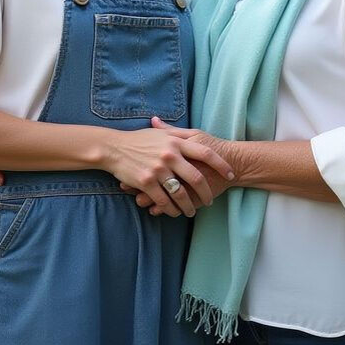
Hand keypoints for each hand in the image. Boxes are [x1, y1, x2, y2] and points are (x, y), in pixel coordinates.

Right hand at [102, 126, 234, 217]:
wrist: (114, 148)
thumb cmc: (139, 139)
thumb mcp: (161, 132)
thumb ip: (179, 133)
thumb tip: (197, 132)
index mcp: (176, 142)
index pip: (206, 153)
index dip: (221, 164)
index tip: (230, 174)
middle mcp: (170, 155)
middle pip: (196, 178)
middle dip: (206, 192)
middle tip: (210, 200)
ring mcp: (158, 170)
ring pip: (181, 194)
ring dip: (189, 206)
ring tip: (191, 211)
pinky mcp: (147, 183)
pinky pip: (164, 201)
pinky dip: (171, 209)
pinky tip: (174, 212)